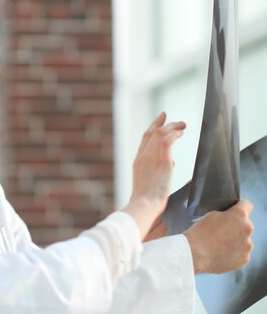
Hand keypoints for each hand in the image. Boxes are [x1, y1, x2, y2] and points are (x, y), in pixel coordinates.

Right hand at [121, 112, 185, 238]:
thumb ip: (155, 174)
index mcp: (138, 161)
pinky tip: (182, 133)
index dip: (151, 128)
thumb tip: (168, 168)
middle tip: (167, 115)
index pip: (144, 140)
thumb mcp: (147, 184)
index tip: (159, 120)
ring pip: (160, 133)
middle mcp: (143, 156)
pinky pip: (167, 139)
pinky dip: (174, 133)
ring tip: (182, 125)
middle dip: (159, 122)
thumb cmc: (146, 202)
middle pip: (150, 133)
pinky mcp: (161, 160)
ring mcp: (151, 156)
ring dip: (172, 126)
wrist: (143, 204)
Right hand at [184, 199, 253, 273]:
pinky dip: (234, 252)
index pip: (247, 204)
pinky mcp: (244, 258)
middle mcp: (247, 229)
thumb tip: (231, 219)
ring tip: (220, 244)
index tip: (235, 210)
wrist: (195, 254)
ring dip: (236, 240)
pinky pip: (241, 252)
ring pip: (244, 240)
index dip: (239, 206)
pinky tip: (222, 252)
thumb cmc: (200, 233)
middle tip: (222, 230)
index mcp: (240, 215)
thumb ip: (226, 215)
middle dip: (236, 226)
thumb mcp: (211, 215)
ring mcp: (247, 246)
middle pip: (245, 224)